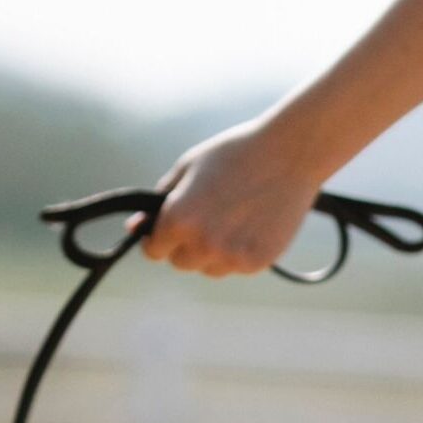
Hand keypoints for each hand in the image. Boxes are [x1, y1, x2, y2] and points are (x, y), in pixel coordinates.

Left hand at [138, 121, 322, 277]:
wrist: (288, 155)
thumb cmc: (234, 154)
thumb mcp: (188, 168)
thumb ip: (160, 201)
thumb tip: (135, 227)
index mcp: (179, 219)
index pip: (154, 251)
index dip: (157, 239)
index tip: (167, 230)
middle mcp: (203, 244)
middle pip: (181, 263)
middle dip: (185, 245)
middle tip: (206, 217)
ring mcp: (231, 257)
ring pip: (209, 268)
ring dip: (213, 251)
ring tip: (232, 217)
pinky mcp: (256, 263)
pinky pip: (236, 267)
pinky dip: (238, 252)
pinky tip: (251, 223)